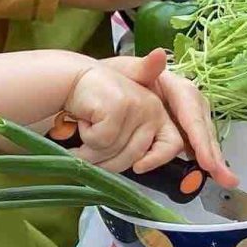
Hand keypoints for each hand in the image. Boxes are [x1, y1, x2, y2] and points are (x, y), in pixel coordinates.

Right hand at [63, 52, 185, 174]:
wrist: (73, 78)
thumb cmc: (97, 104)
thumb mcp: (119, 124)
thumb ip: (130, 145)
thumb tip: (138, 166)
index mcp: (158, 115)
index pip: (173, 144)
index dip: (156, 160)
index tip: (138, 168)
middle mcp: (153, 108)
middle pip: (134, 156)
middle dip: (106, 160)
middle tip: (91, 146)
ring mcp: (138, 105)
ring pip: (115, 150)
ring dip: (92, 149)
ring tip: (88, 128)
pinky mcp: (119, 105)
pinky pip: (101, 141)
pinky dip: (86, 136)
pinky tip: (85, 119)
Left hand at [102, 50, 238, 186]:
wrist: (100, 88)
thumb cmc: (111, 80)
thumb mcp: (124, 71)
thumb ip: (142, 67)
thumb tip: (160, 55)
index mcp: (173, 85)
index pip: (191, 110)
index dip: (199, 136)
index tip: (206, 160)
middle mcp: (184, 101)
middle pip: (202, 126)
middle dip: (213, 152)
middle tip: (226, 178)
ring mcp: (182, 117)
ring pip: (201, 137)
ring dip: (213, 158)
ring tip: (225, 179)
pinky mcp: (178, 129)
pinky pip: (192, 144)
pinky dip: (201, 159)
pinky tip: (208, 173)